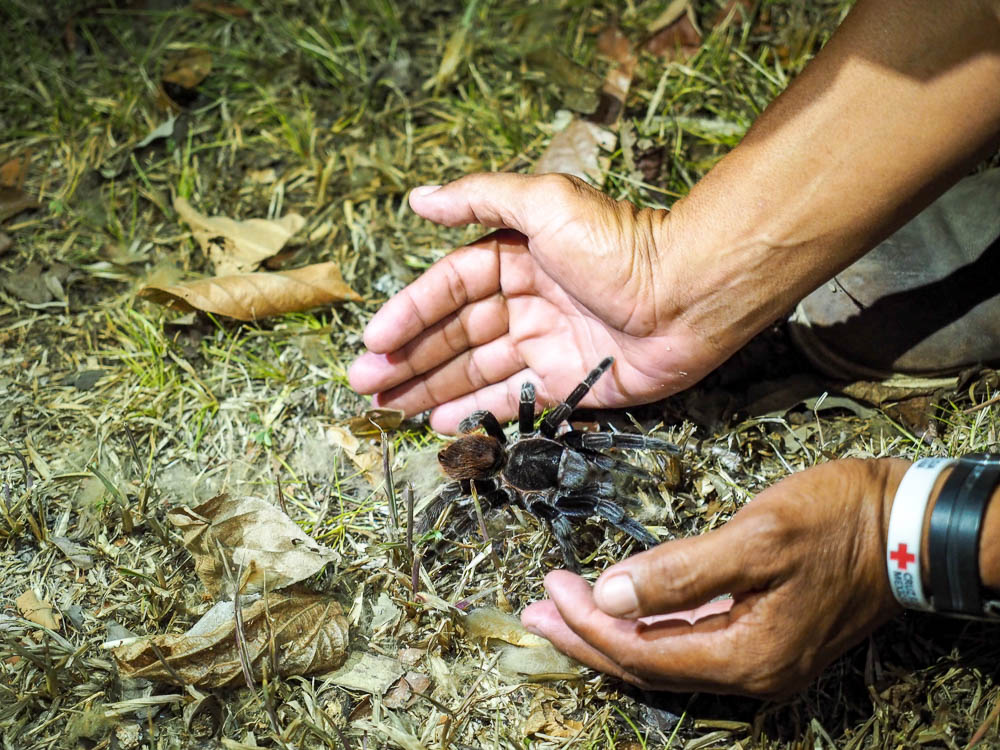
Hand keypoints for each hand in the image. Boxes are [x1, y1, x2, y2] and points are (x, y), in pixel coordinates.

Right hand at [349, 173, 726, 432]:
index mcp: (516, 256)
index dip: (409, 313)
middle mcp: (526, 300)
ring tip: (389, 409)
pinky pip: (512, 398)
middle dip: (408, 359)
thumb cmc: (619, 244)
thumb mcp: (546, 204)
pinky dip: (476, 410)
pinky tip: (440, 422)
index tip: (372, 341)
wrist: (689, 294)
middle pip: (454, 334)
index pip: (449, 287)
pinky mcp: (568, 381)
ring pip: (475, 369)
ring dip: (430, 388)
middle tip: (366, 385)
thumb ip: (480, 198)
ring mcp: (545, 343)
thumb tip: (418, 199)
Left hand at [521, 458, 909, 696]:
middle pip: (645, 665)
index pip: (642, 652)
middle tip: (533, 613)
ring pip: (663, 657)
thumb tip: (610, 594)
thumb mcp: (759, 536)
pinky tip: (621, 610)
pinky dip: (646, 628)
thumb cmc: (838, 520)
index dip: (588, 624)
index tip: (549, 588)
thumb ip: (682, 570)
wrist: (908, 524)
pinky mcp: (765, 638)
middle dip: (584, 638)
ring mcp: (761, 659)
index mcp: (748, 654)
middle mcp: (751, 672)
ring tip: (560, 613)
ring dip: (609, 634)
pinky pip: (688, 644)